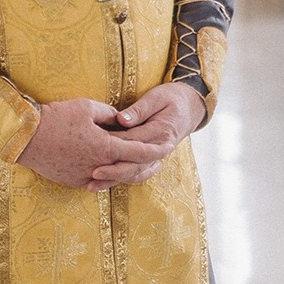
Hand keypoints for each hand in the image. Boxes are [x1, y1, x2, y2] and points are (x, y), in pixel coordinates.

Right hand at [17, 97, 163, 188]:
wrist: (25, 137)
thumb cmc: (56, 118)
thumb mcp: (87, 108)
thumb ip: (110, 114)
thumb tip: (121, 120)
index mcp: (105, 147)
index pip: (140, 152)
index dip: (157, 149)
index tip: (169, 145)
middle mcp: (98, 166)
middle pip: (131, 169)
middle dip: (148, 163)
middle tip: (161, 158)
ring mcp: (85, 177)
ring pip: (115, 177)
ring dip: (129, 171)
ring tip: (141, 165)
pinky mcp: (73, 181)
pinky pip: (97, 180)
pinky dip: (109, 174)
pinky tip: (114, 168)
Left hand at [87, 82, 205, 190]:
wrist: (191, 107)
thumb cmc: (171, 98)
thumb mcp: (156, 97)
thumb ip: (138, 110)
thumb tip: (121, 120)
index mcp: (161, 131)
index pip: (134, 141)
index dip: (114, 146)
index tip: (95, 149)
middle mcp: (160, 148)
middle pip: (134, 163)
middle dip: (113, 171)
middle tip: (93, 174)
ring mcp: (158, 156)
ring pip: (135, 172)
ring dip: (114, 180)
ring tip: (93, 185)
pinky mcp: (153, 159)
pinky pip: (139, 173)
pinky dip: (123, 180)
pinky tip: (107, 184)